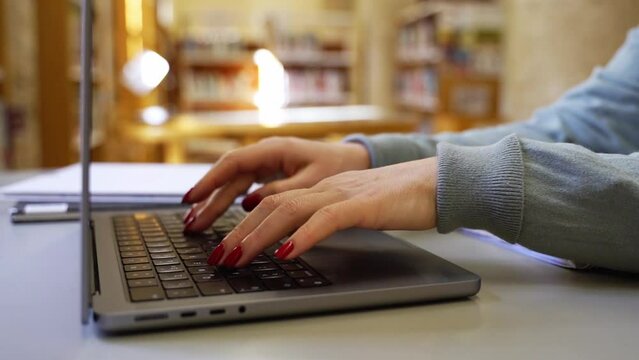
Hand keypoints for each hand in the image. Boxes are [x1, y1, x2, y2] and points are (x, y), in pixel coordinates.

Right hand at [181, 137, 370, 231]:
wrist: (359, 159)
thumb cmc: (339, 166)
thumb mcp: (312, 181)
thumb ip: (282, 192)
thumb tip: (249, 205)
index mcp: (274, 149)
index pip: (233, 164)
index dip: (210, 181)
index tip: (191, 198)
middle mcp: (267, 155)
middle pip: (230, 179)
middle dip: (209, 201)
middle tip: (190, 224)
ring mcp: (269, 165)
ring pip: (236, 185)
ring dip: (217, 204)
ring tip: (197, 224)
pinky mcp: (273, 175)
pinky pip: (247, 189)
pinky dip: (233, 203)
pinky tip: (221, 216)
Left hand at [208, 157, 437, 267]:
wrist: (436, 182)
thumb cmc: (398, 199)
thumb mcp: (353, 209)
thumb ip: (326, 218)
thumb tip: (299, 238)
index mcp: (321, 189)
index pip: (273, 203)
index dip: (244, 225)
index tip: (226, 247)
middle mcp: (325, 188)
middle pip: (271, 207)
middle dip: (240, 233)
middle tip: (218, 257)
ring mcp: (343, 193)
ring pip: (289, 211)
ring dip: (258, 236)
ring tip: (237, 257)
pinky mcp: (363, 204)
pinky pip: (326, 219)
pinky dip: (303, 236)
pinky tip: (286, 253)